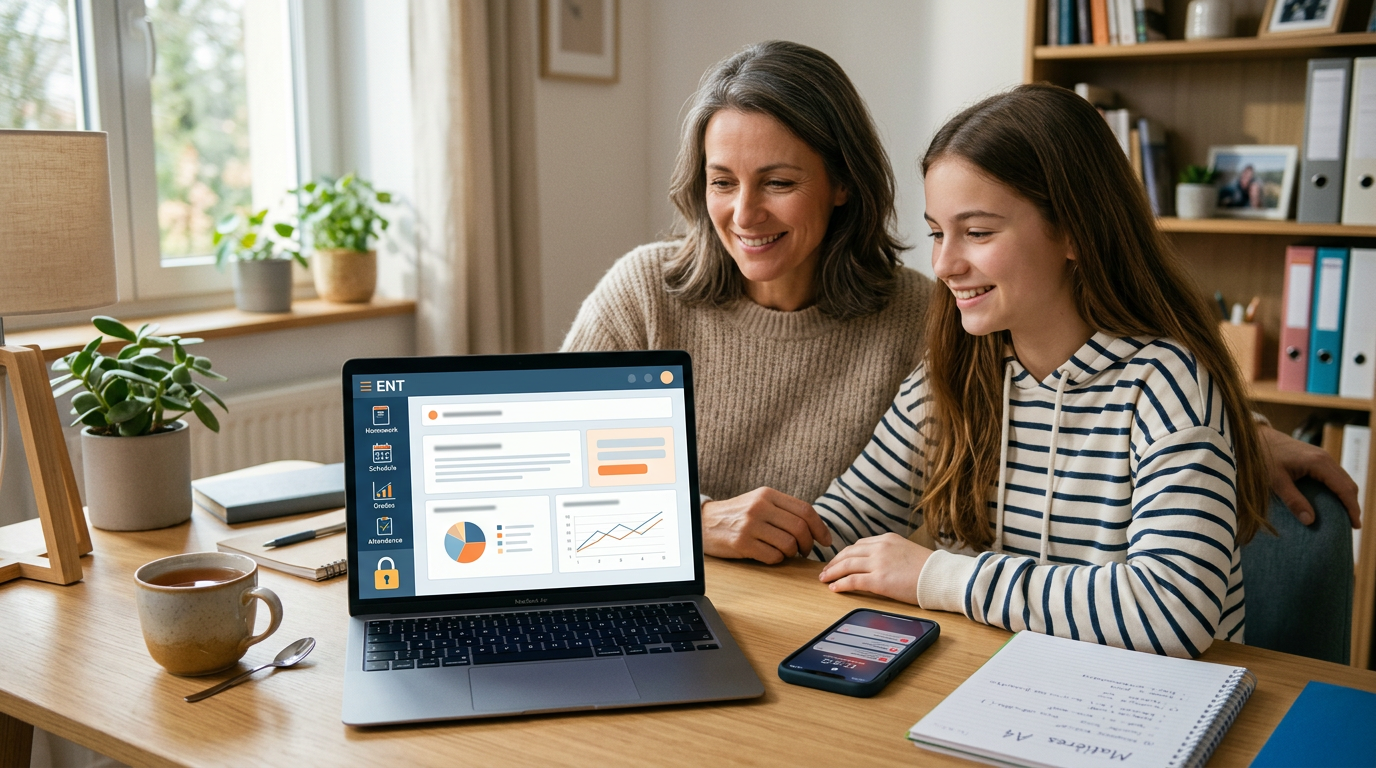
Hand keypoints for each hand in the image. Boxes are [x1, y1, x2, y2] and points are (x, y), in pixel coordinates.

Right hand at [701, 487, 831, 563]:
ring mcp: (750, 525)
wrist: (704, 522)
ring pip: (788, 544)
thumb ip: (783, 509)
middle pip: (800, 528)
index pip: (805, 510)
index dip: (820, 528)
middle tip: (806, 551)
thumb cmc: (737, 514)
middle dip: (808, 544)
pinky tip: (770, 555)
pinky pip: (773, 556)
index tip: (826, 541)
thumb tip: (814, 526)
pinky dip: (777, 559)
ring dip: (792, 553)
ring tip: (786, 553)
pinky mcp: (742, 543)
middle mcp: (759, 507)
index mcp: (767, 494)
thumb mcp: (758, 502)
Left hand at [818, 533, 931, 604]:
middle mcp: (880, 547)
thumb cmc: (930, 569)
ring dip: (832, 572)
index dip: (845, 554)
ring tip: (825, 579)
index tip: (838, 561)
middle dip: (834, 562)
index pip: (859, 544)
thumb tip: (878, 564)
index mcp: (887, 539)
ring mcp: (879, 563)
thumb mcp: (907, 552)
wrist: (941, 577)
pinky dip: (840, 584)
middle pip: (849, 553)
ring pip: (847, 565)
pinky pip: (852, 581)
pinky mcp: (879, 580)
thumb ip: (891, 553)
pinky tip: (834, 588)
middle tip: (825, 570)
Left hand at [1259, 424, 1361, 527]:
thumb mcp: (1275, 481)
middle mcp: (1325, 458)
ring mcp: (1323, 456)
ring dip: (1347, 497)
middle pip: (1348, 484)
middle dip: (1353, 505)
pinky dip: (1339, 489)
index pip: (1344, 488)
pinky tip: (1334, 501)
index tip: (1355, 525)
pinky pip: (1335, 475)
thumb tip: (1309, 521)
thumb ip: (1293, 500)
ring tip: (1345, 516)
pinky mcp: (1317, 457)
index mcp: (1318, 463)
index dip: (1352, 508)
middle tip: (1352, 525)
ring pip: (1344, 479)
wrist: (1258, 437)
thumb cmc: (1264, 458)